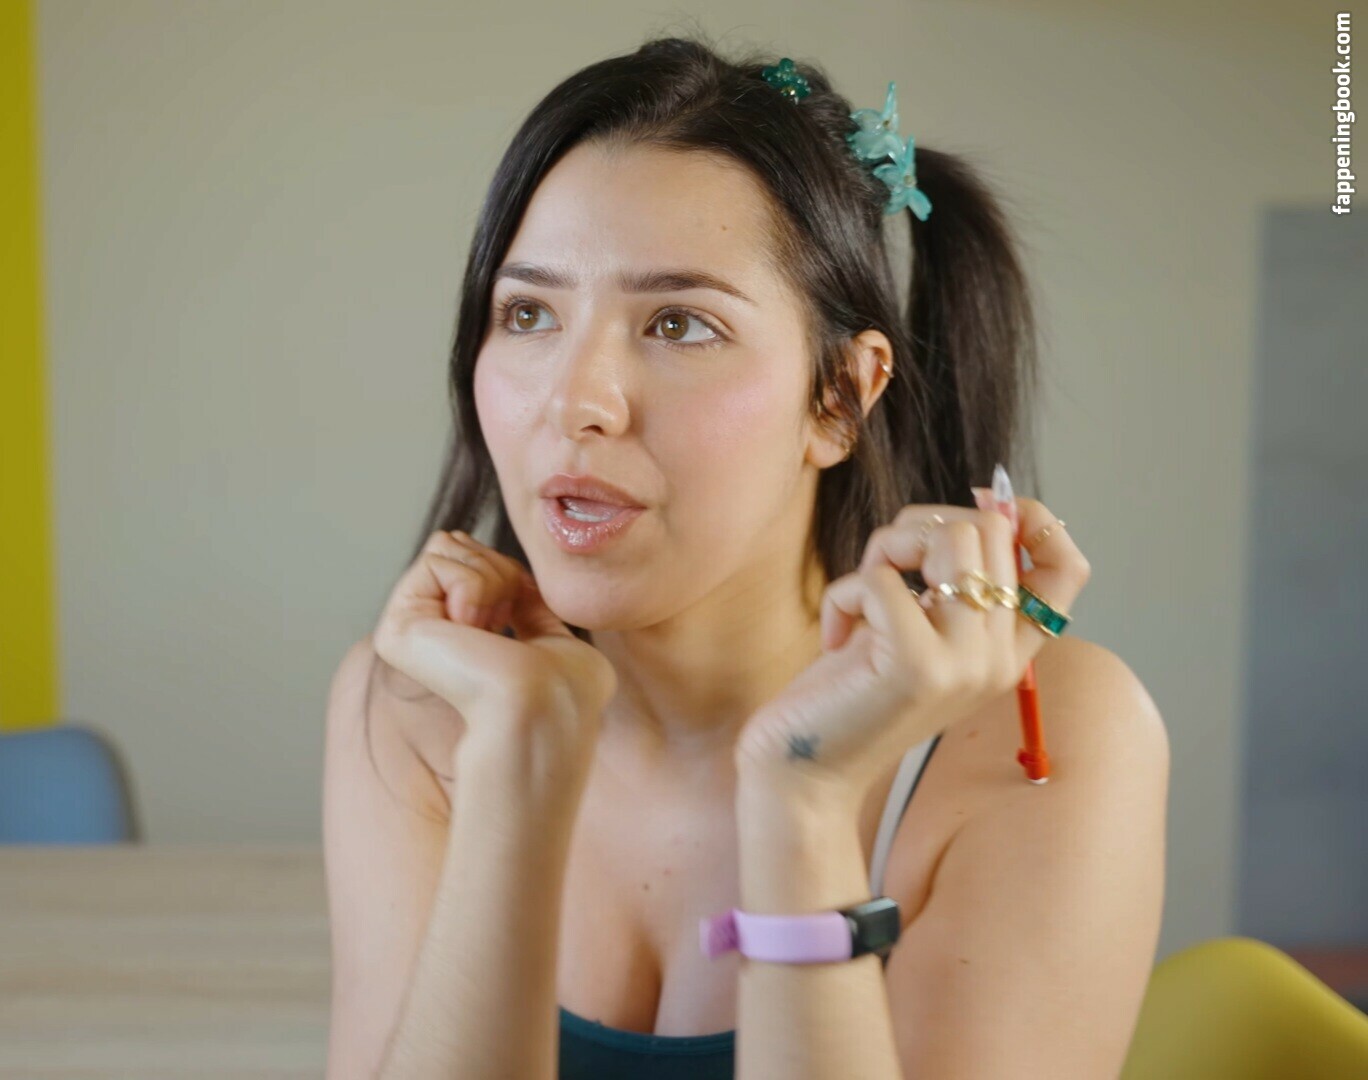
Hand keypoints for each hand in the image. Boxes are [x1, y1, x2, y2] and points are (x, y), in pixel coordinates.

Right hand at [372, 530, 617, 741]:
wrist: (548, 709)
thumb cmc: (565, 690)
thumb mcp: (554, 638)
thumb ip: (530, 610)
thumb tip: (519, 584)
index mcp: (458, 637)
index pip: (476, 558)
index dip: (511, 575)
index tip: (521, 616)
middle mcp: (425, 634)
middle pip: (458, 542)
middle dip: (497, 570)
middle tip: (504, 623)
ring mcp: (406, 631)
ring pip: (446, 544)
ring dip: (488, 580)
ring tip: (490, 631)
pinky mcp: (396, 629)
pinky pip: (436, 561)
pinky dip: (472, 587)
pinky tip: (474, 632)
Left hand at [734, 494, 1090, 804]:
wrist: (807, 771)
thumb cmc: (851, 690)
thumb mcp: (914, 627)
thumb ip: (950, 578)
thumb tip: (983, 500)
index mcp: (1007, 652)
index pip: (1066, 570)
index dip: (1029, 521)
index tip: (973, 508)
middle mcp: (998, 659)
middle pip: (990, 531)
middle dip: (919, 527)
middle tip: (882, 571)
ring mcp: (965, 663)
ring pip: (948, 538)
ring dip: (886, 549)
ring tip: (862, 597)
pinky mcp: (918, 665)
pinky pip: (882, 578)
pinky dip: (844, 594)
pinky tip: (836, 638)